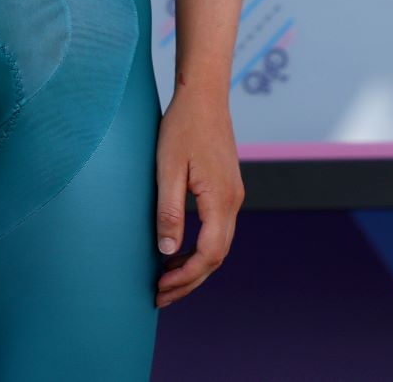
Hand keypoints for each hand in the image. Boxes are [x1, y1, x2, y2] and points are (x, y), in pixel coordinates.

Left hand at [154, 93, 241, 306]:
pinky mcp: (226, 189)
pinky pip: (216, 230)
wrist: (203, 96)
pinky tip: (178, 250)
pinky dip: (199, 248)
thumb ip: (169, 209)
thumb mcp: (167, 168)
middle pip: (216, 257)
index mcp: (221, 200)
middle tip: (159, 296)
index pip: (209, 254)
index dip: (185, 276)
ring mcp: (232, 196)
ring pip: (218, 245)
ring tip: (166, 280)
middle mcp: (233, 202)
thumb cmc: (181, 127)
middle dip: (189, 280)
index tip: (159, 287)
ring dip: (194, 266)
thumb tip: (167, 250)